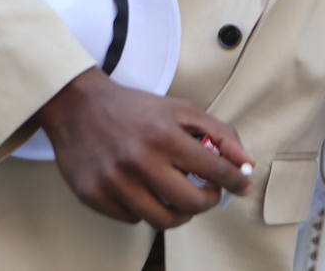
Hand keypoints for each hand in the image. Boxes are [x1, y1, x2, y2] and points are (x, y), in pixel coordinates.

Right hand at [37, 67, 253, 228]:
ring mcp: (113, 181)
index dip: (235, 181)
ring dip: (179, 212)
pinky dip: (144, 210)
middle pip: (190, 203)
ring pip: (161, 219)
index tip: (242, 186)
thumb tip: (246, 164)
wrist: (78, 106)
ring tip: (179, 197)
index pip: (213, 169)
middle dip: (208, 201)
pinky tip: (144, 191)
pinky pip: (132, 219)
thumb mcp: (180, 110)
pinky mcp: (93, 196)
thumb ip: (219, 133)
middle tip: (207, 192)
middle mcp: (138, 160)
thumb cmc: (136, 109)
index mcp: (164, 135)